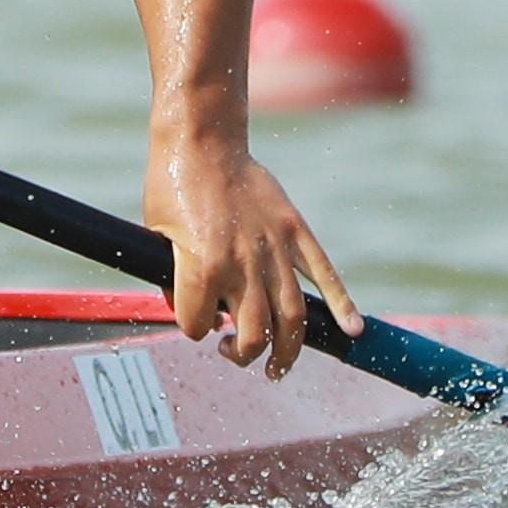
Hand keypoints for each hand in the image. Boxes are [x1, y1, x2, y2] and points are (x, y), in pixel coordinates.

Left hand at [146, 134, 359, 377]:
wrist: (202, 139)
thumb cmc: (171, 184)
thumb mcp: (155, 235)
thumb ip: (173, 278)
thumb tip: (190, 308)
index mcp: (202, 266)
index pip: (199, 325)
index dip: (193, 327)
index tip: (195, 319)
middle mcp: (242, 264)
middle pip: (253, 335)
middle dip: (242, 353)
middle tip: (235, 353)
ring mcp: (274, 248)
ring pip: (291, 317)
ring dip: (287, 351)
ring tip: (277, 368)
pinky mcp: (295, 231)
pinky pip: (324, 274)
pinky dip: (342, 304)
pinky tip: (351, 330)